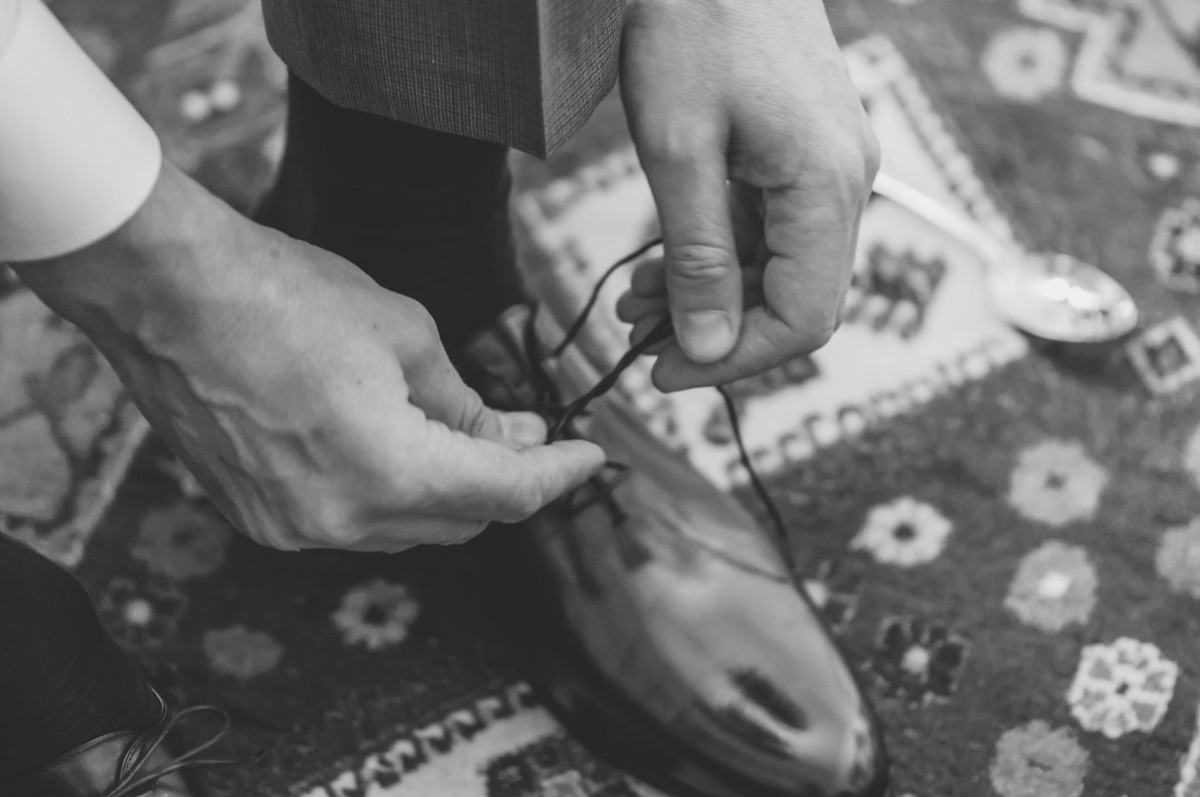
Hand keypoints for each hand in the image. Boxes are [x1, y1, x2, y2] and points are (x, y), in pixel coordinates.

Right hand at [14, 164, 604, 551]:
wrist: (169, 296)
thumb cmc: (287, 296)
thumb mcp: (405, 335)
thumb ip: (466, 404)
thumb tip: (510, 436)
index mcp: (390, 471)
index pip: (506, 495)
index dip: (558, 476)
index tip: (589, 457)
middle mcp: (342, 520)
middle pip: (462, 523)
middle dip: (504, 482)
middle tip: (524, 432)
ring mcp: (293, 529)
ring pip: (407, 530)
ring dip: (446, 491)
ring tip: (461, 433)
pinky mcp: (260, 519)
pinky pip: (352, 523)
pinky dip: (388, 494)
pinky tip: (393, 447)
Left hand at [615, 0, 879, 390]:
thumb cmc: (690, 23)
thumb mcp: (677, 150)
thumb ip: (698, 257)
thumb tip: (709, 350)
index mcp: (827, 186)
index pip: (804, 319)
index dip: (736, 362)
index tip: (664, 374)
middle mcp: (846, 181)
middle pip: (796, 299)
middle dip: (716, 332)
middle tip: (639, 342)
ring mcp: (829, 163)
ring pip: (778, 267)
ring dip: (708, 296)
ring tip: (633, 305)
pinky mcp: (803, 149)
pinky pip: (769, 227)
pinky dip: (716, 253)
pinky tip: (657, 264)